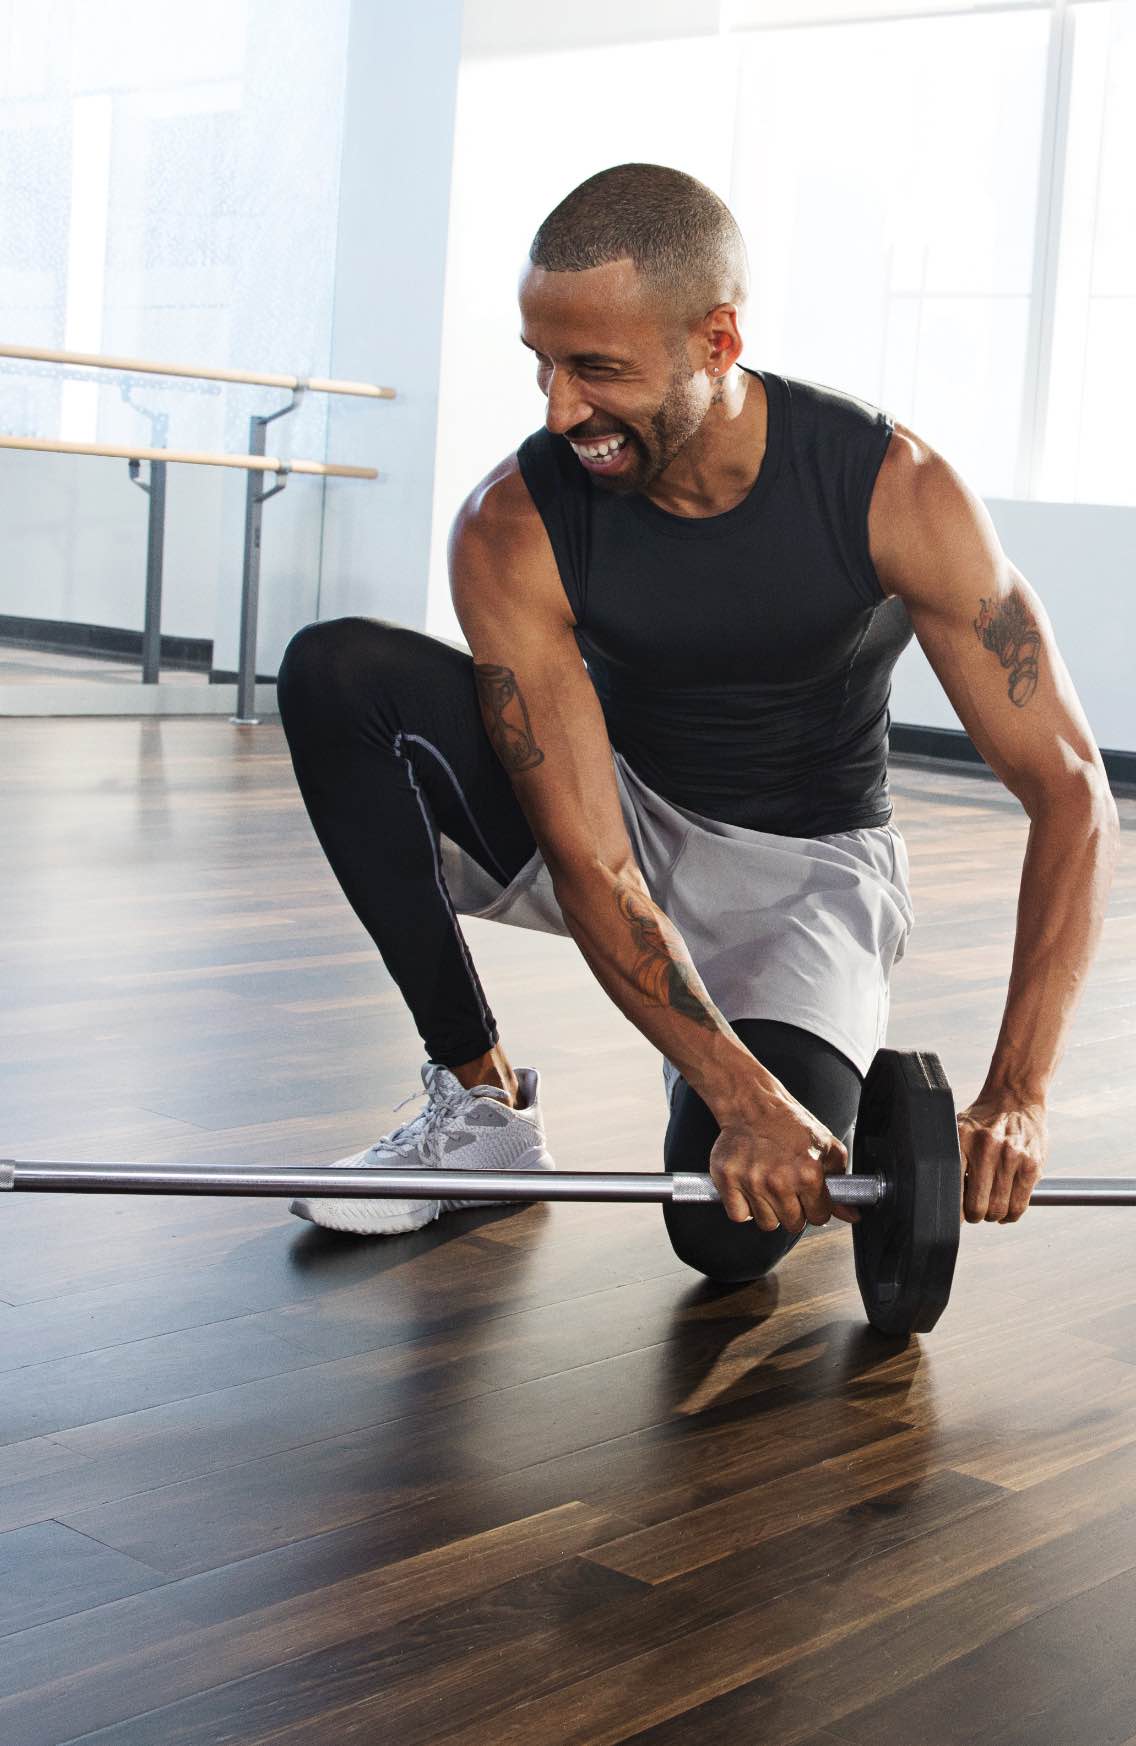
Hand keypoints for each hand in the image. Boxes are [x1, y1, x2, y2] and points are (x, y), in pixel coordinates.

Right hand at [708, 1091, 852, 1233]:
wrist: (753, 1104)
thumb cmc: (789, 1123)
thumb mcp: (826, 1147)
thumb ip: (841, 1182)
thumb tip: (851, 1214)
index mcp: (807, 1173)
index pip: (819, 1217)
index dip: (816, 1207)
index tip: (810, 1198)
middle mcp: (778, 1181)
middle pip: (793, 1224)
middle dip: (794, 1211)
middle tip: (789, 1189)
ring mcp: (750, 1181)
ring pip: (766, 1223)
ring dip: (769, 1209)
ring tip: (769, 1185)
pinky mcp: (727, 1180)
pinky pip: (739, 1215)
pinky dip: (744, 1206)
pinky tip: (751, 1187)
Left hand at [957, 1096, 1046, 1222]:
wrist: (1015, 1097)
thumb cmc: (983, 1119)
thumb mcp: (959, 1131)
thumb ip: (953, 1161)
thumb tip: (944, 1198)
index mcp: (962, 1140)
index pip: (952, 1188)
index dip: (952, 1212)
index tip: (949, 1218)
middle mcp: (987, 1148)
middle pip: (977, 1206)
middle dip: (974, 1216)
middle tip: (973, 1213)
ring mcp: (1012, 1157)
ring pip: (999, 1210)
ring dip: (992, 1216)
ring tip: (989, 1210)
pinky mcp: (1032, 1165)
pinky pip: (1020, 1205)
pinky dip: (1011, 1215)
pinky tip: (1005, 1211)